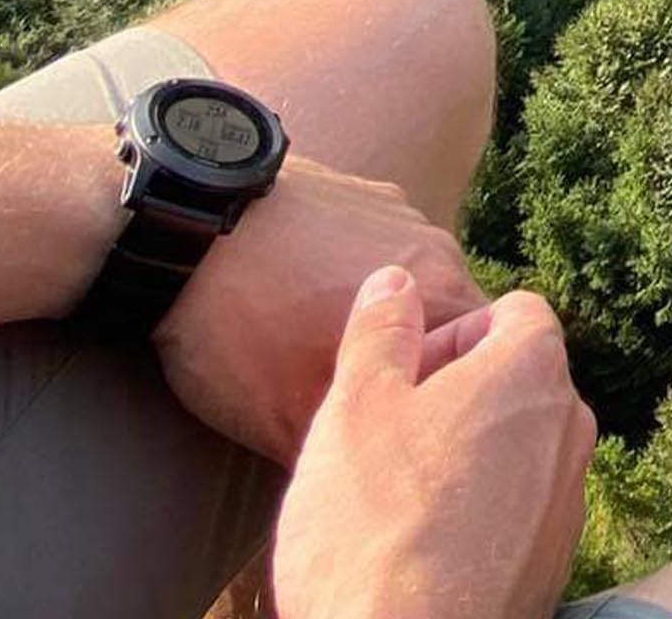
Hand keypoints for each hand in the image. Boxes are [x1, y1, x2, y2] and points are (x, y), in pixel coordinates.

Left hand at [158, 157, 486, 461]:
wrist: (179, 224)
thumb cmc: (236, 328)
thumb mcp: (289, 420)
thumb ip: (359, 448)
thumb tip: (381, 481)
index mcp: (443, 298)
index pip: (492, 363)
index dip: (458, 405)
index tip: (419, 435)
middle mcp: (435, 246)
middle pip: (452, 324)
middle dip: (420, 364)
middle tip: (368, 400)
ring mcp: (394, 210)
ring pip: (414, 285)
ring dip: (387, 320)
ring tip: (325, 347)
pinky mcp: (354, 189)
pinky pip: (373, 245)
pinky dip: (348, 274)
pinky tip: (302, 299)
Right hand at [275, 267, 598, 618]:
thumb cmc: (375, 526)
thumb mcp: (355, 406)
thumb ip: (380, 332)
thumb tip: (395, 282)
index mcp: (531, 374)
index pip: (517, 312)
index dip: (455, 334)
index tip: (405, 378)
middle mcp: (569, 432)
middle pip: (519, 381)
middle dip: (457, 395)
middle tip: (390, 438)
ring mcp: (568, 505)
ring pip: (518, 449)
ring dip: (466, 457)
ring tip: (399, 497)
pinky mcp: (554, 564)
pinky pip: (519, 512)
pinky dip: (479, 515)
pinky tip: (422, 546)